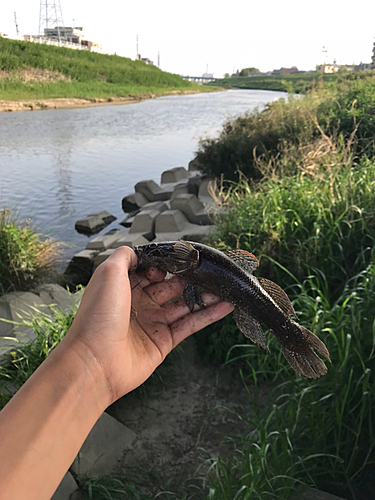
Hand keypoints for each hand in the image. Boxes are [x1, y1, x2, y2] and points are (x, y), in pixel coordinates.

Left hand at [65, 246, 233, 405]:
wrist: (95, 361)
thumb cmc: (98, 315)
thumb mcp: (108, 273)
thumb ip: (125, 256)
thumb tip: (141, 251)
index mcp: (124, 287)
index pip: (151, 270)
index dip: (165, 264)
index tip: (180, 259)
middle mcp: (138, 304)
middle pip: (171, 286)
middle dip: (190, 277)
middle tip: (210, 270)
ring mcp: (152, 323)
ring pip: (184, 304)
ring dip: (205, 295)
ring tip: (225, 286)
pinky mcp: (164, 341)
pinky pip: (190, 324)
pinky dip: (209, 315)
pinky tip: (226, 305)